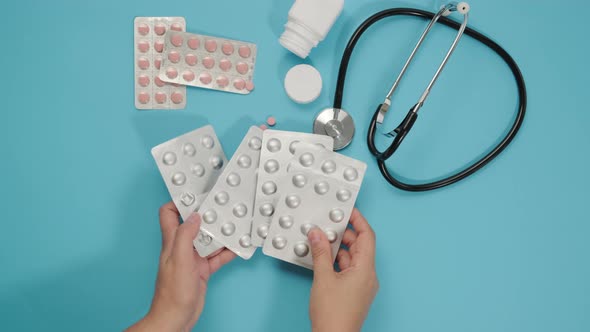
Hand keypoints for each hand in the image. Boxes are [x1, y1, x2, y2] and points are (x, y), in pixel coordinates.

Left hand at [128, 202, 235, 331]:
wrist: (176, 318)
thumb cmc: (172, 293)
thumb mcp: (179, 260)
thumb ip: (185, 236)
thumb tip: (195, 216)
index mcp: (172, 241)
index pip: (169, 213)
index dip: (180, 201)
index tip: (196, 193)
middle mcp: (182, 247)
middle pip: (195, 224)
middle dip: (208, 215)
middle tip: (223, 206)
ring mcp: (193, 258)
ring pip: (209, 239)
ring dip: (221, 233)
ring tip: (234, 223)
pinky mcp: (202, 270)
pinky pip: (218, 256)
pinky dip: (228, 251)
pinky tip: (238, 246)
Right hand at [308, 208, 378, 331]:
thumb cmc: (333, 315)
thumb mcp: (323, 278)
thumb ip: (320, 253)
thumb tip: (317, 234)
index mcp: (366, 269)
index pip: (367, 236)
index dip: (358, 220)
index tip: (349, 210)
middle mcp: (368, 276)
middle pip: (360, 245)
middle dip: (345, 234)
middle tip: (328, 225)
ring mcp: (362, 285)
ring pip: (353, 258)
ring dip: (339, 248)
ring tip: (322, 241)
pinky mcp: (355, 292)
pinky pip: (349, 269)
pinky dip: (337, 260)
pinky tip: (324, 258)